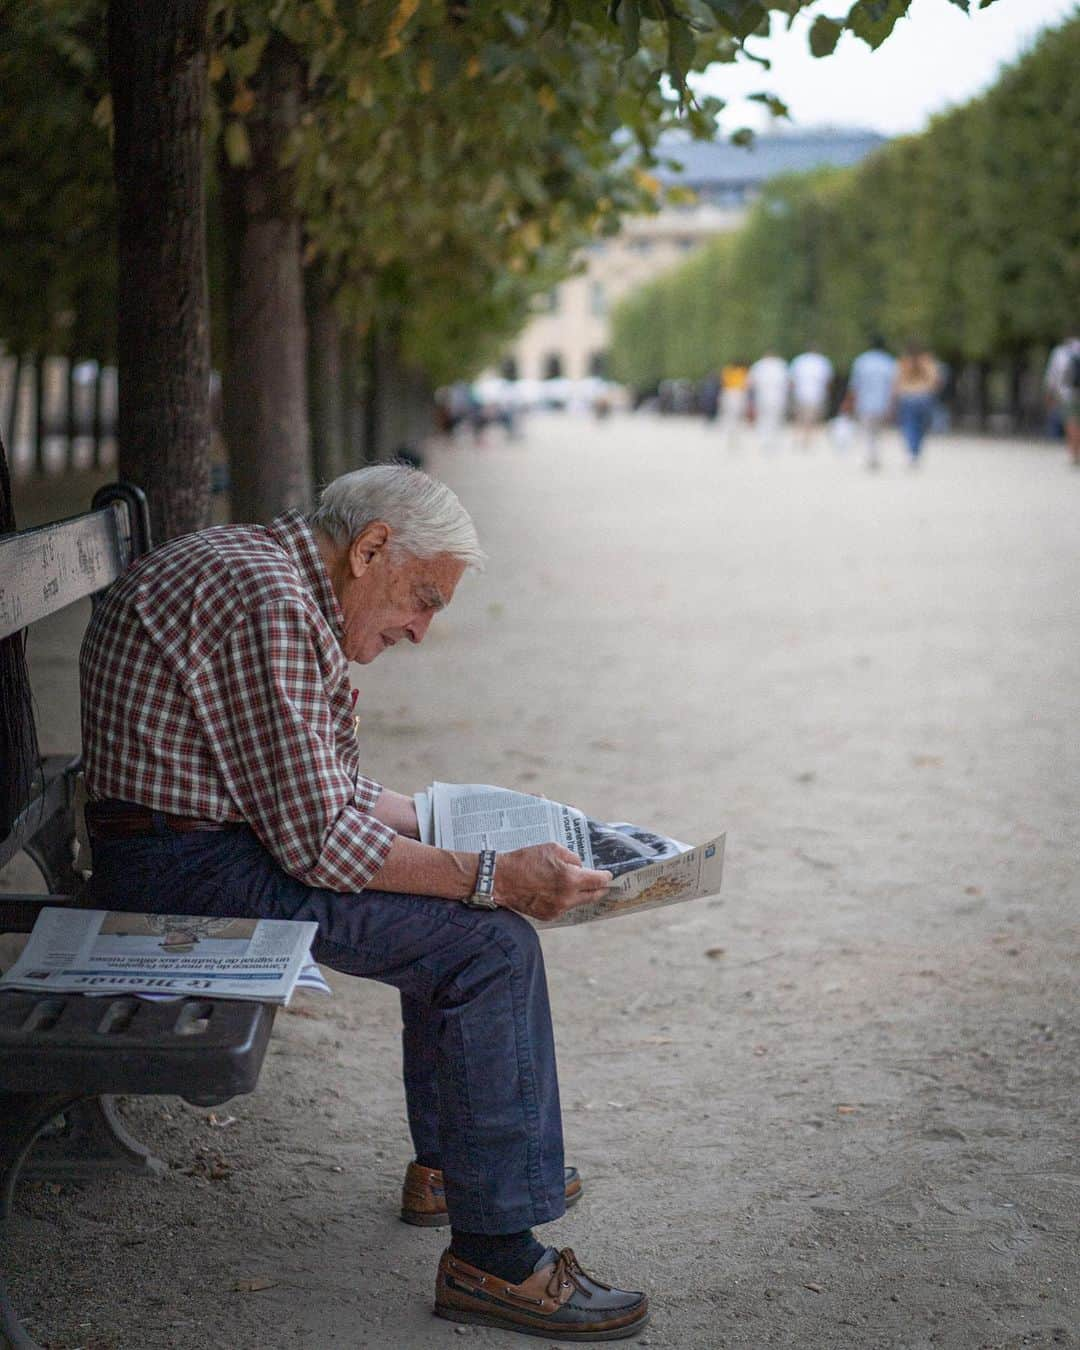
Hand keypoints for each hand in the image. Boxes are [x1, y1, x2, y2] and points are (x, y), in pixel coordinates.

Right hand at [494, 844, 611, 922]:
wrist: (501, 879)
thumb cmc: (525, 861)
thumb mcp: (552, 849)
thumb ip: (572, 858)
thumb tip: (581, 867)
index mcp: (570, 878)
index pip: (598, 881)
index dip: (605, 877)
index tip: (608, 875)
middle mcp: (567, 897)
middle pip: (593, 895)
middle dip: (599, 888)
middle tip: (602, 883)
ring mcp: (558, 908)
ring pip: (578, 902)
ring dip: (581, 893)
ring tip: (577, 884)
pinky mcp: (549, 915)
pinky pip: (564, 907)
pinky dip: (565, 899)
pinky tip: (558, 891)